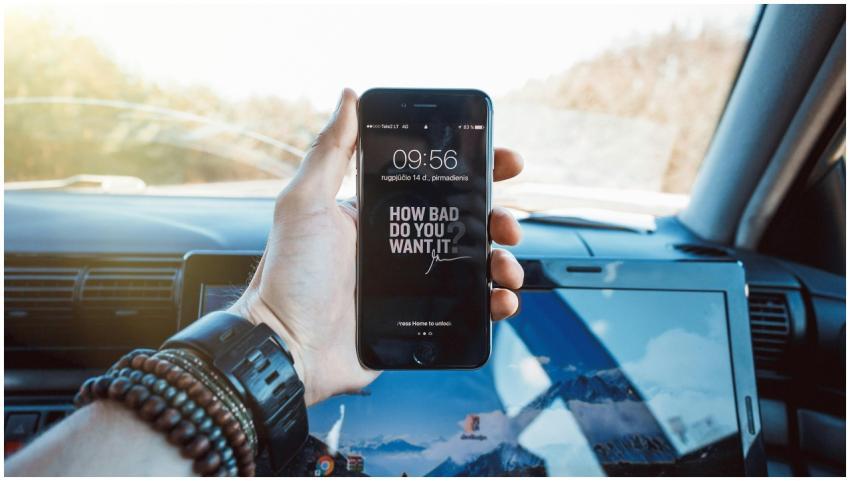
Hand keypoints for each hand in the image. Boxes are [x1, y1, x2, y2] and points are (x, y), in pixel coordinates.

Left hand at [229, 89, 523, 405]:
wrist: (287, 347)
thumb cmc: (290, 274)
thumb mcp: (305, 203)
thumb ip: (330, 151)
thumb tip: (349, 96)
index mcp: (380, 215)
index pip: (437, 184)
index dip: (476, 171)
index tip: (505, 162)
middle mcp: (400, 247)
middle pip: (466, 225)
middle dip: (498, 219)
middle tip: (509, 224)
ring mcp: (413, 286)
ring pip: (474, 267)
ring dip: (502, 262)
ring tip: (507, 268)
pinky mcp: (421, 322)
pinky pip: (468, 311)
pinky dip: (493, 305)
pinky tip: (502, 302)